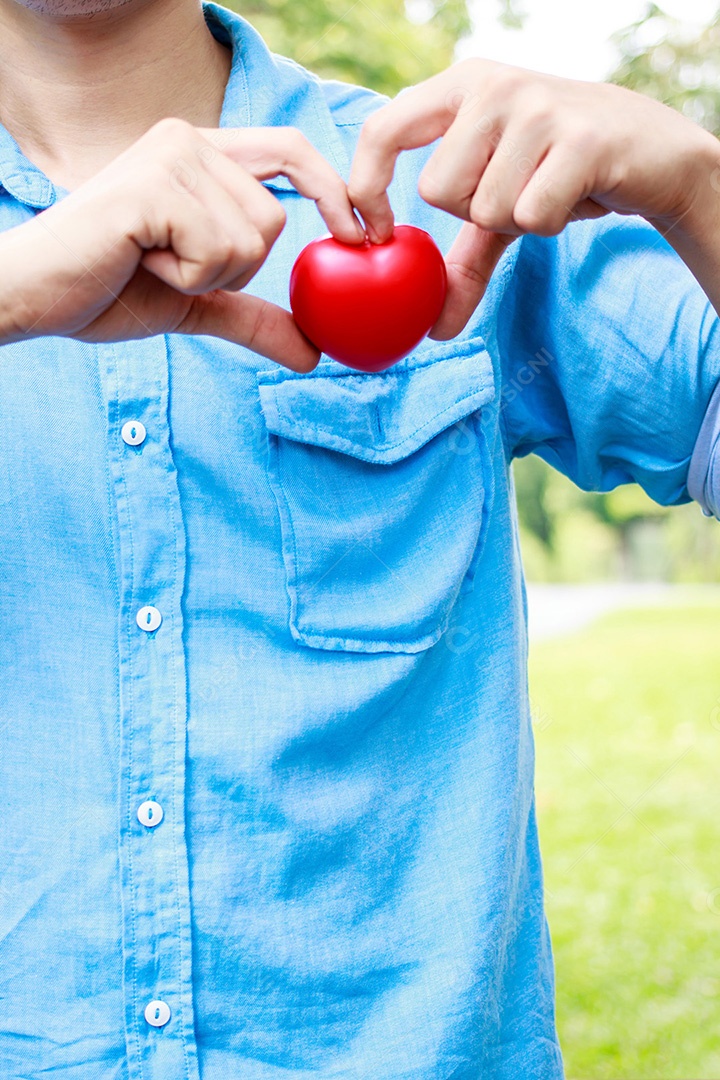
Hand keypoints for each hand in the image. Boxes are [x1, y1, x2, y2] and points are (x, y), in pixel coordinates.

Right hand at [1, 118, 363, 369]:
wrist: (38, 298)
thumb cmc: (109, 290)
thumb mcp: (198, 305)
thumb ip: (255, 317)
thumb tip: (314, 354)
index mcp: (202, 154)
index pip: (292, 152)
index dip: (336, 190)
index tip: (366, 236)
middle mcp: (190, 139)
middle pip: (275, 218)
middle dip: (234, 266)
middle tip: (172, 264)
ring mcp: (171, 154)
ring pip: (252, 237)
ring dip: (206, 274)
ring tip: (150, 260)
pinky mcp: (154, 182)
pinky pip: (218, 248)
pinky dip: (186, 276)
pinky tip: (140, 260)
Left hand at [348, 60, 719, 337]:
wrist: (652, 152)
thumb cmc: (560, 174)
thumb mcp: (502, 211)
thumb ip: (462, 264)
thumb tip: (433, 332)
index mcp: (459, 88)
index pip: (382, 130)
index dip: (367, 186)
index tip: (380, 234)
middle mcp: (492, 87)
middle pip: (439, 189)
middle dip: (477, 213)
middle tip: (517, 191)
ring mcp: (536, 106)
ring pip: (486, 208)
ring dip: (519, 219)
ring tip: (550, 188)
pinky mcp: (579, 138)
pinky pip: (531, 216)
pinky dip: (551, 223)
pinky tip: (574, 193)